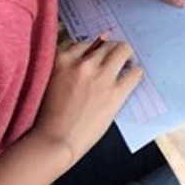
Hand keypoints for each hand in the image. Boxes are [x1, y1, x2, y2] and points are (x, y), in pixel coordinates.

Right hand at [33, 37, 142, 161]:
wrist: (55, 140)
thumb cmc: (49, 116)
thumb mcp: (50, 82)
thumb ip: (66, 68)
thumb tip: (89, 56)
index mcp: (62, 59)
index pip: (85, 44)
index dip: (93, 52)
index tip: (98, 58)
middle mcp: (82, 64)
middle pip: (106, 45)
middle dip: (110, 52)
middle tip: (114, 61)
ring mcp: (100, 77)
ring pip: (123, 51)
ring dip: (125, 58)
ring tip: (125, 65)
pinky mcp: (115, 92)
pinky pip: (134, 72)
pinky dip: (135, 73)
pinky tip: (132, 77)